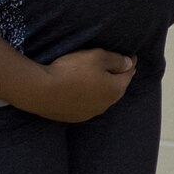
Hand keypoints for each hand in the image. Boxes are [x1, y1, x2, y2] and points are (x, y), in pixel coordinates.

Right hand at [20, 48, 137, 122]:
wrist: (41, 91)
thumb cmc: (72, 70)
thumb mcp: (97, 57)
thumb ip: (116, 60)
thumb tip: (129, 64)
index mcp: (115, 90)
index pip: (128, 74)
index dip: (130, 63)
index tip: (132, 57)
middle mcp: (105, 105)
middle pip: (116, 88)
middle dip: (119, 78)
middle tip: (121, 68)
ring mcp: (90, 113)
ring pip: (102, 98)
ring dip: (104, 89)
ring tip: (102, 79)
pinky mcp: (74, 117)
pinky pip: (87, 105)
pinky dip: (89, 97)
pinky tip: (84, 91)